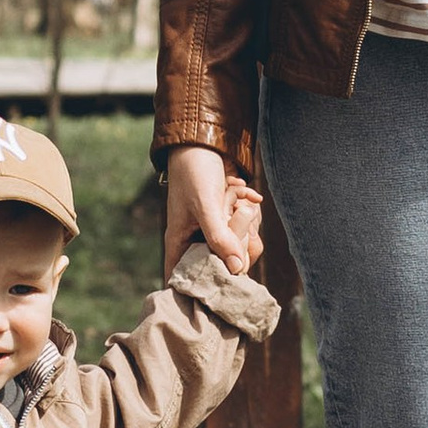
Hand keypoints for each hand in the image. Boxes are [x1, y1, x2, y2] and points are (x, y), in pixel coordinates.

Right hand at [164, 143, 263, 277]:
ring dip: (244, 219)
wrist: (203, 142)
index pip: (184, 278)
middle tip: (238, 220)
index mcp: (179, 242)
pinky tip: (245, 189)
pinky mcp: (227, 216)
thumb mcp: (206, 206)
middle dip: (236, 243)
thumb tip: (237, 270)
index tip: (224, 281)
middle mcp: (194, 238)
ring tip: (236, 197)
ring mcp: (212, 228)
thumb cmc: (194, 172)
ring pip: (237, 242)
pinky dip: (248, 205)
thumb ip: (220, 237)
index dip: (202, 285)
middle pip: (221, 263)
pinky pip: (244, 223)